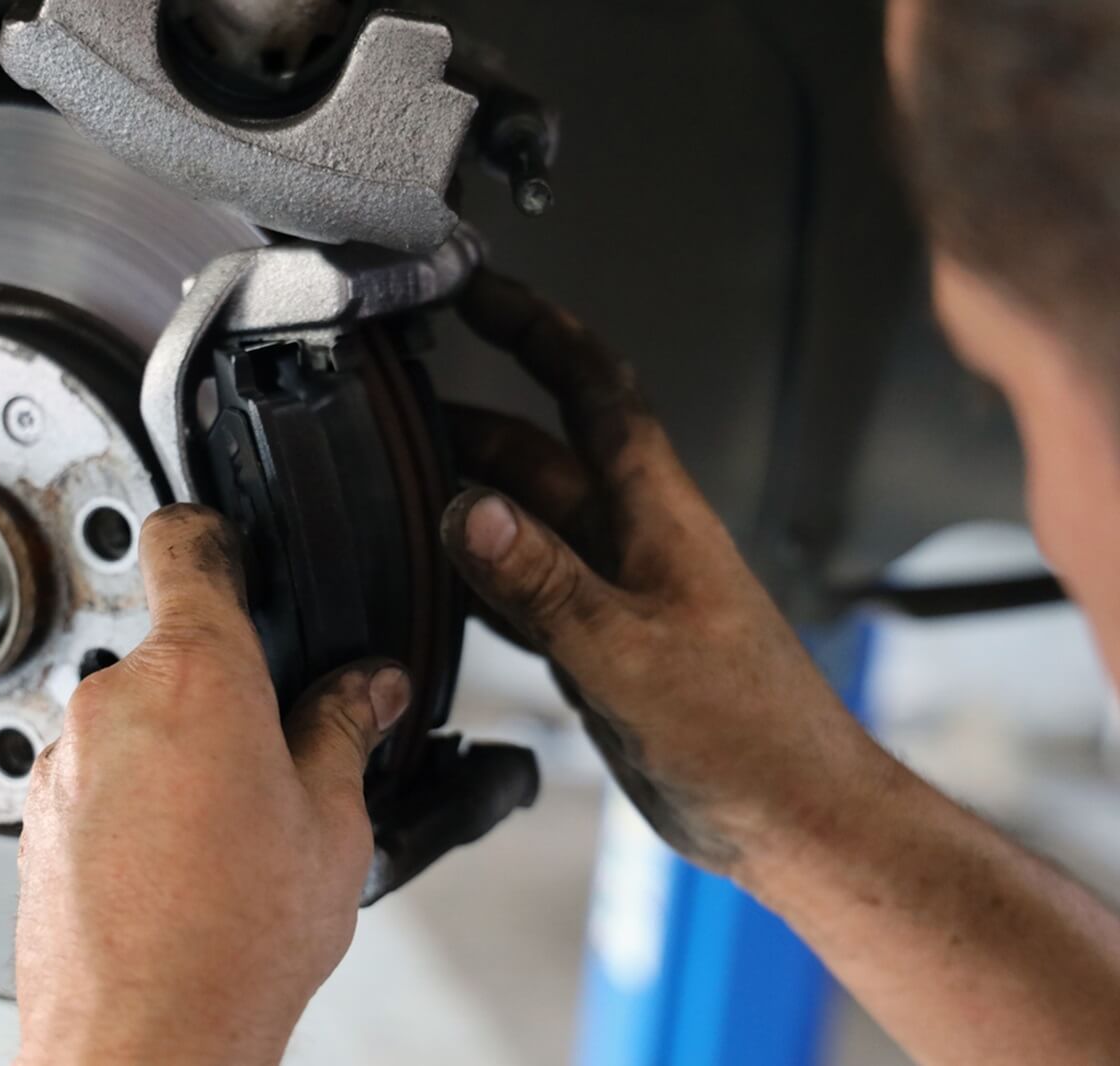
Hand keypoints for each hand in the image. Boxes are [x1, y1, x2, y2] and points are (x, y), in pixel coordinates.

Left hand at [14, 504, 411, 1065]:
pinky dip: (132, 797)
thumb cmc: (235, 942)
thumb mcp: (330, 825)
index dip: (214, 535)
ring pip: (134, 720)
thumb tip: (368, 690)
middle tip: (272, 758)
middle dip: (223, 689)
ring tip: (223, 833)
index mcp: (197, 674)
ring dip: (176, 750)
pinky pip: (95, 775)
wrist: (142, 1041)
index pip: (186, 544)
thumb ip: (343, 732)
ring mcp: (65, 759)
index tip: (230, 547)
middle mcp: (113, 701)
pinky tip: (174, 863)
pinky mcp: (36, 814)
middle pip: (172, 651)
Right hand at [440, 269, 885, 877]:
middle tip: (392, 411)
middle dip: (468, 421)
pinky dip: (478, 576)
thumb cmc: (750, 735)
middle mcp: (633, 538)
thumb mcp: (632, 653)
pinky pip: (525, 588)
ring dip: (465, 499)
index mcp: (656, 513)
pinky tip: (436, 584)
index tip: (475, 287)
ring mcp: (614, 592)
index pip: (591, 388)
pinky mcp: (601, 644)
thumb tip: (469, 509)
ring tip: (392, 487)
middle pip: (539, 453)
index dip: (534, 327)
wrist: (793, 817)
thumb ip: (545, 582)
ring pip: (526, 520)